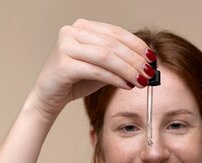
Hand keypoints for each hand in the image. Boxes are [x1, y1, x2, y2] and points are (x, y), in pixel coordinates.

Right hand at [28, 19, 155, 120]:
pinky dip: (115, 78)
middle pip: (113, 44)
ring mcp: (66, 46)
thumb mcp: (102, 67)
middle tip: (150, 72)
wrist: (49, 96)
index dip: (136, 45)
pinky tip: (127, 85)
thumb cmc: (75, 80)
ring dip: (128, 69)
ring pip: (106, 56)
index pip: (116, 32)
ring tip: (141, 80)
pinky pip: (96, 70)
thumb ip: (119, 62)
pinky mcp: (63, 64)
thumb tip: (147, 65)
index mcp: (82, 27)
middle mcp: (72, 32)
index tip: (152, 57)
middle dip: (135, 59)